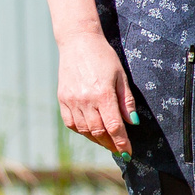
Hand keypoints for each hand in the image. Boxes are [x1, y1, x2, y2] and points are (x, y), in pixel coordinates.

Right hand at [57, 29, 137, 153]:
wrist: (78, 42)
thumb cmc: (104, 57)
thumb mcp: (121, 76)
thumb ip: (126, 101)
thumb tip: (132, 123)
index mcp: (103, 94)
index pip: (114, 127)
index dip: (122, 142)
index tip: (128, 152)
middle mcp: (85, 100)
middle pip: (98, 132)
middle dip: (111, 144)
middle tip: (119, 150)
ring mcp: (71, 101)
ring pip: (84, 131)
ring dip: (97, 140)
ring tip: (107, 142)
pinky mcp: (62, 99)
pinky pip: (71, 123)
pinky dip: (81, 131)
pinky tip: (90, 131)